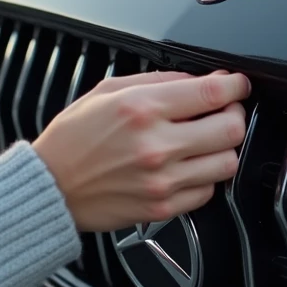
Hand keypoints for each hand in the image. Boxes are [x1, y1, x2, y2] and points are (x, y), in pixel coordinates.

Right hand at [32, 70, 249, 231]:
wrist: (51, 185)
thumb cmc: (74, 137)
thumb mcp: (108, 90)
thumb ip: (158, 81)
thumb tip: (199, 80)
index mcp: (142, 108)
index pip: (213, 94)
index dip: (235, 86)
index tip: (236, 85)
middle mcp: (157, 145)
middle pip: (231, 129)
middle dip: (235, 114)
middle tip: (225, 111)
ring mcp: (162, 180)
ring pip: (227, 163)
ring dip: (224, 148)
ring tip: (207, 140)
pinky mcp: (163, 207)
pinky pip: (208, 191)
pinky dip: (206, 176)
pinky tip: (189, 165)